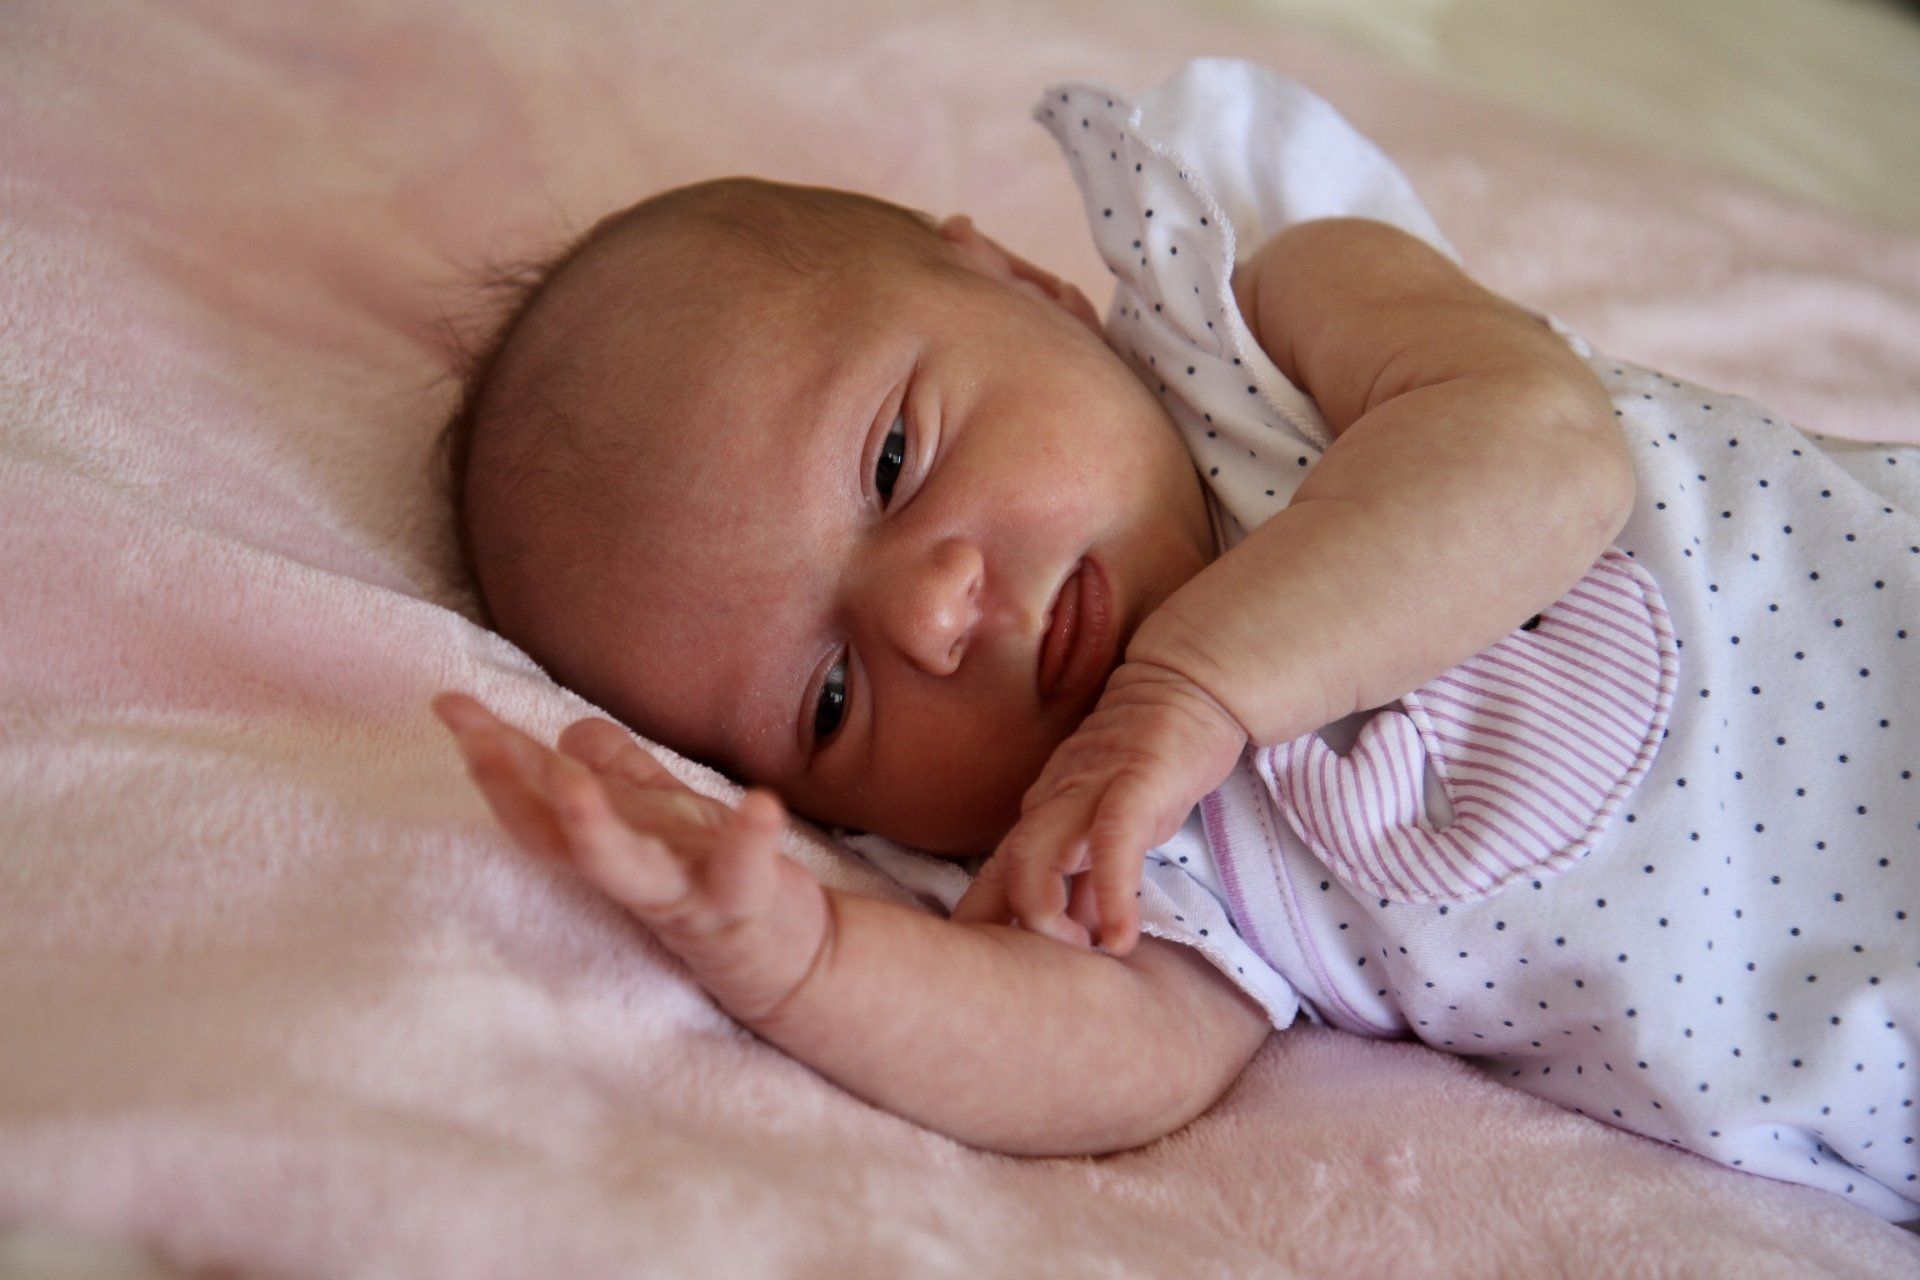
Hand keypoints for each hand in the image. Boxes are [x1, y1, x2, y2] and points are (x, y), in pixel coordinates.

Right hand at [430, 692, 831, 1024]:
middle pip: (555, 836)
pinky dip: (751, 838)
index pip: (537, 796)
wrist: (790, 959)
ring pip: (628, 869)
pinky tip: (762, 803)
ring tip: (571, 785)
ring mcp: (681, 894)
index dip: (492, 753)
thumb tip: (571, 729)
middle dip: (512, 789)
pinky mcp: (740, 906)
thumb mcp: (663, 818)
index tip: (447, 703)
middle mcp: (631, 873)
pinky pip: (743, 873)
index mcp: (609, 842)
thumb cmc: (714, 880)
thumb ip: (618, 775)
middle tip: (475, 741)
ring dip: (595, 830)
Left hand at [949, 662, 1246, 955]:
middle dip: (1004, 926)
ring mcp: (1088, 790)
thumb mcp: (1114, 829)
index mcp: (1042, 815)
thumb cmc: (1150, 765)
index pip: (996, 875)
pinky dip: (1112, 895)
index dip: (983, 923)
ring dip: (1044, 913)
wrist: (1187, 688)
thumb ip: (1093, 878)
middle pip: (1003, 868)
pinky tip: (1120, 939)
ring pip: (1038, 853)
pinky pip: (1111, 843)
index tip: (980, 973)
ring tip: (1075, 954)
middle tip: (1032, 973)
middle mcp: (1052, 803)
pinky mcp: (1133, 782)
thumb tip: (1084, 936)